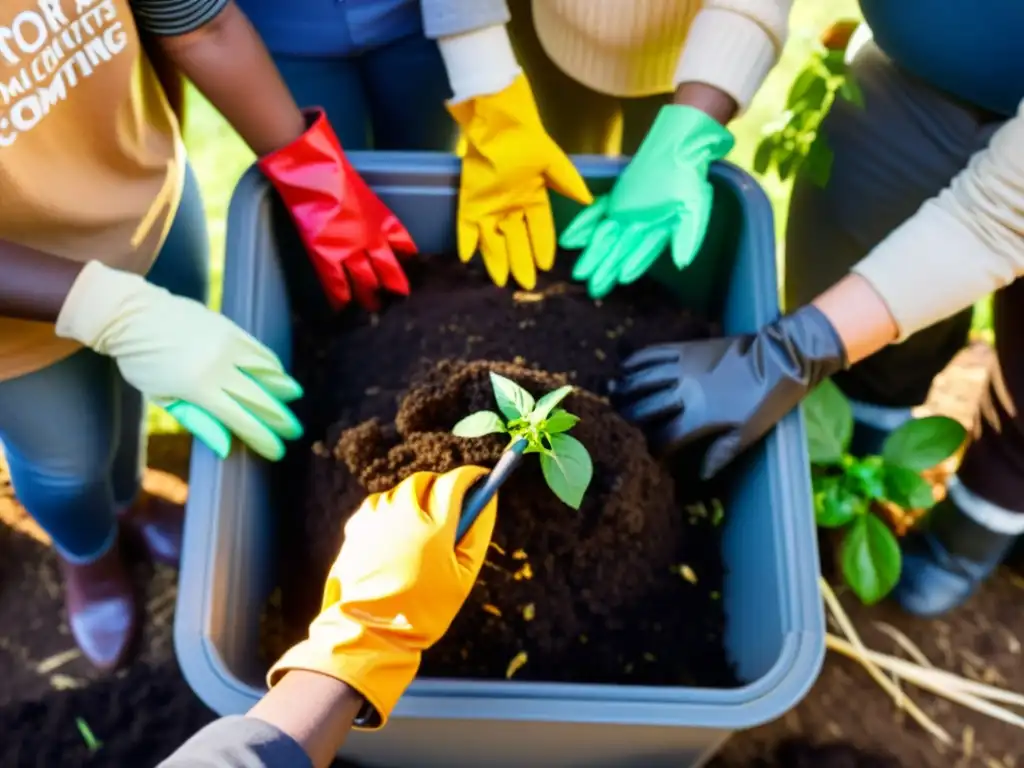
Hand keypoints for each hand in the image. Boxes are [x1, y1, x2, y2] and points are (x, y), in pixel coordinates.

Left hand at [55, 261, 302, 461]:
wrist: (131, 313)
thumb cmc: (141, 361)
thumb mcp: (163, 397)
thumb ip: (198, 421)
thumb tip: (226, 446)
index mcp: (199, 389)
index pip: (241, 419)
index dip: (262, 438)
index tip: (277, 451)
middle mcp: (219, 366)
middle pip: (259, 398)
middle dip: (279, 419)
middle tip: (294, 431)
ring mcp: (228, 345)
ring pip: (266, 372)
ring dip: (282, 389)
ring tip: (294, 401)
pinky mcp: (231, 328)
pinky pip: (260, 351)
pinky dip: (272, 366)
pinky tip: (278, 375)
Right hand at [258, 110, 415, 310]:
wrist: (314, 169)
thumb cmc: (337, 172)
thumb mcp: (364, 192)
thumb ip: (370, 210)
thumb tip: (370, 220)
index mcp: (383, 220)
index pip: (404, 247)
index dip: (410, 261)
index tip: (416, 271)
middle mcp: (370, 239)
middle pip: (389, 271)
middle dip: (395, 287)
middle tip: (400, 302)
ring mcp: (348, 249)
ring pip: (365, 281)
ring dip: (370, 297)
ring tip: (374, 309)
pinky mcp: (324, 254)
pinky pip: (335, 282)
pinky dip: (340, 297)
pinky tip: (343, 307)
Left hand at [268, 467, 495, 727]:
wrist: (368, 631)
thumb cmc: (423, 609)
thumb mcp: (463, 578)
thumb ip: (477, 534)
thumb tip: (488, 501)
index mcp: (433, 526)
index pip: (454, 481)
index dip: (470, 477)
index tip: (479, 480)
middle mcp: (401, 512)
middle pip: (426, 481)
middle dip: (440, 488)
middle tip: (449, 510)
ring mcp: (375, 517)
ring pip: (401, 492)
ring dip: (415, 501)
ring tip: (419, 535)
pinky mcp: (356, 526)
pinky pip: (380, 506)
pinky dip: (391, 513)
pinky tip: (394, 541)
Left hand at [448, 75, 591, 289]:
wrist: (497, 123)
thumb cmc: (526, 140)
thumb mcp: (553, 162)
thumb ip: (568, 183)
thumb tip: (589, 202)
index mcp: (533, 197)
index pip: (541, 228)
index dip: (544, 247)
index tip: (548, 266)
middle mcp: (512, 206)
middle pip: (517, 240)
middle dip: (521, 261)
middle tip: (526, 284)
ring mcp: (489, 205)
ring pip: (494, 239)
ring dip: (497, 259)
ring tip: (502, 282)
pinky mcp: (470, 201)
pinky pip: (467, 226)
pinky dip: (467, 241)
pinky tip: (467, 258)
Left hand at [561, 105, 733, 298]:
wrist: (678, 149)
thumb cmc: (689, 179)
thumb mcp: (695, 206)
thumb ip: (689, 236)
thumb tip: (682, 263)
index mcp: (660, 232)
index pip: (646, 251)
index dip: (635, 263)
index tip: (622, 278)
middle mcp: (640, 228)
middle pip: (621, 250)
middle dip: (607, 269)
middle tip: (593, 289)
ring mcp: (624, 214)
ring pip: (605, 236)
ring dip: (593, 253)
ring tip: (580, 273)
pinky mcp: (614, 200)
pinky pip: (595, 213)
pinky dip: (583, 225)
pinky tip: (569, 241)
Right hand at [612, 306, 846, 478]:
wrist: (781, 356)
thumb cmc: (768, 399)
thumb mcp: (750, 432)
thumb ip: (722, 453)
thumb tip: (702, 474)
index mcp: (700, 416)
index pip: (664, 437)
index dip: (651, 447)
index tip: (642, 453)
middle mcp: (684, 391)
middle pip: (645, 407)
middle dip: (628, 417)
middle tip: (615, 423)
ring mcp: (683, 366)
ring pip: (643, 378)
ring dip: (625, 387)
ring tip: (612, 394)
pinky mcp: (687, 347)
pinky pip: (653, 353)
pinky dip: (636, 361)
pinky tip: (626, 366)